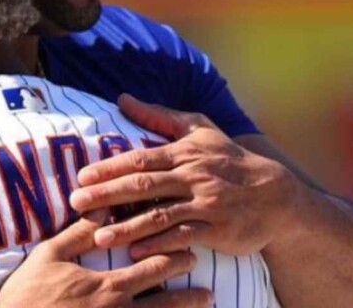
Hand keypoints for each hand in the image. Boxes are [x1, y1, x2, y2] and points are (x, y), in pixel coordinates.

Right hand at [0, 209, 211, 307]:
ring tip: (207, 301)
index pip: (154, 268)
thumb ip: (80, 231)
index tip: (191, 247)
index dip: (176, 257)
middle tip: (202, 274)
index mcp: (107, 286)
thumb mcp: (49, 255)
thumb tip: (103, 203)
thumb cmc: (28, 294)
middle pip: (166, 299)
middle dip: (189, 287)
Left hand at [69, 95, 299, 256]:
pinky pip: (185, 237)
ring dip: (127, 227)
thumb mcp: (198, 130)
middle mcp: (193, 177)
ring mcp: (206, 204)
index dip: (110, 168)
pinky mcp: (218, 229)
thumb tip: (123, 99)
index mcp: (184, 153)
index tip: (82, 177)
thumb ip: (158, 116)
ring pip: (161, 216)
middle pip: (143, 186)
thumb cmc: (229, 159)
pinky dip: (160, 245)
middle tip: (76, 204)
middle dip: (107, 195)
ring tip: (99, 237)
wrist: (275, 194)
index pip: (140, 159)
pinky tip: (137, 253)